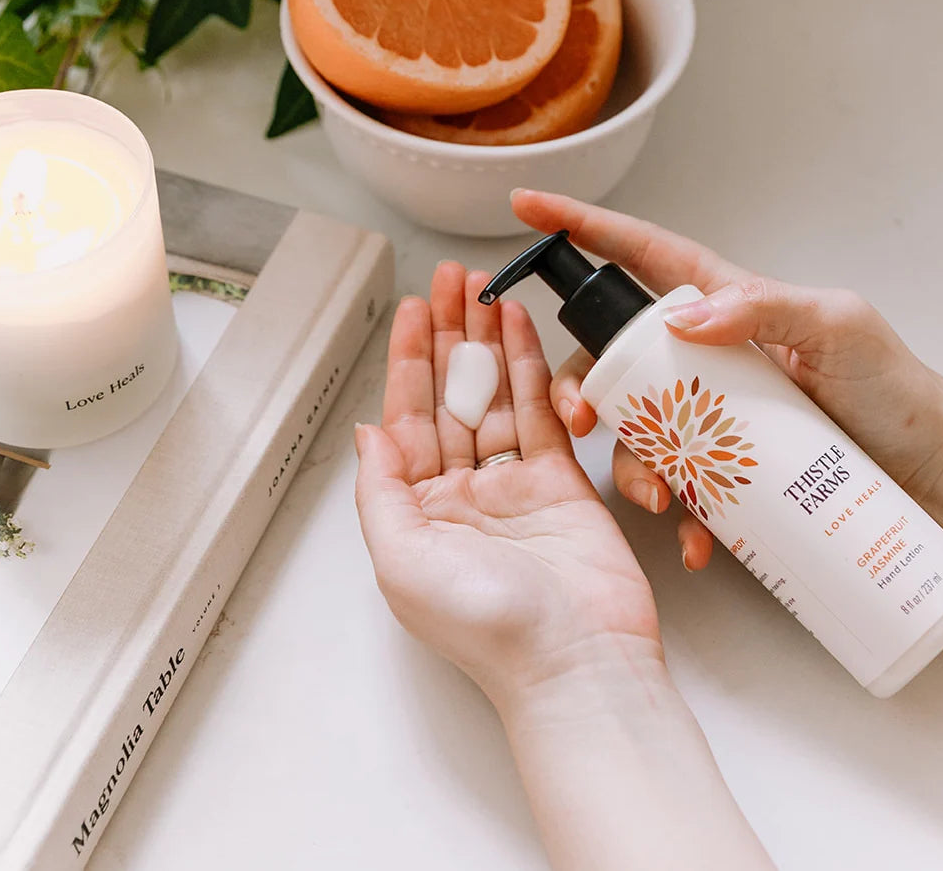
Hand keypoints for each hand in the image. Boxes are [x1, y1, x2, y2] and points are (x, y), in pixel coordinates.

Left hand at [354, 262, 662, 711]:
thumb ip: (379, 489)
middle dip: (449, 335)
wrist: (576, 662)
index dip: (408, 359)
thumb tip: (366, 433)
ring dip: (488, 341)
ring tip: (485, 289)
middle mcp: (462, 492)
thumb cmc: (487, 627)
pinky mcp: (563, 482)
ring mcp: (513, 485)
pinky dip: (530, 368)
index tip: (412, 309)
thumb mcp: (401, 559)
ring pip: (495, 396)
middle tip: (451, 281)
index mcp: (418, 511)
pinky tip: (521, 329)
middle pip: (451, 396)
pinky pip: (539, 413)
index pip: (407, 417)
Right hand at [511, 188, 942, 580]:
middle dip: (580, 389)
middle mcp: (703, 356)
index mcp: (722, 303)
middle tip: (581, 421)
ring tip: (666, 498)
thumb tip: (685, 316)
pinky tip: (698, 536)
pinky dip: (681, 516)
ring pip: (635, 431)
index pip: (640, 255)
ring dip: (632, 467)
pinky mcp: (720, 466)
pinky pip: (677, 485)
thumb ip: (764, 305)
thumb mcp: (836, 326)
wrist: (926, 472)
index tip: (530, 207)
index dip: (583, 228)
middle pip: (612, 358)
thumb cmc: (890, 387)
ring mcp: (707, 413)